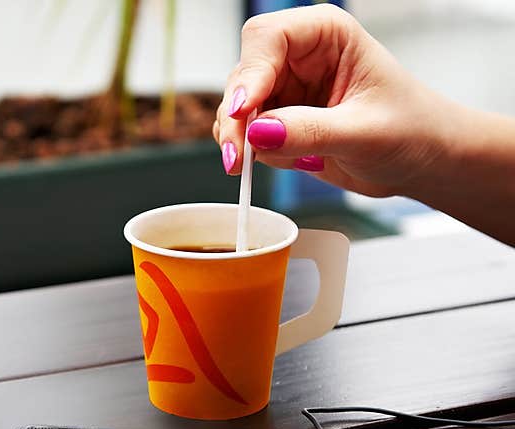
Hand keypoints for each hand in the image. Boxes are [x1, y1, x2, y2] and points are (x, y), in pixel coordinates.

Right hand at [213, 4, 457, 198]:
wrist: (422, 160)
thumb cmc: (412, 130)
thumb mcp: (364, 133)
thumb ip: (310, 131)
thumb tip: (258, 132)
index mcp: (326, 34)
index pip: (268, 38)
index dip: (250, 74)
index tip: (243, 112)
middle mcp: (299, 56)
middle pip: (243, 75)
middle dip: (236, 118)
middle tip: (238, 157)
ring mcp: (286, 89)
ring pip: (236, 107)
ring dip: (240, 139)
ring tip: (265, 164)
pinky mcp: (278, 121)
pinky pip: (246, 133)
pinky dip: (252, 153)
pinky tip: (285, 162)